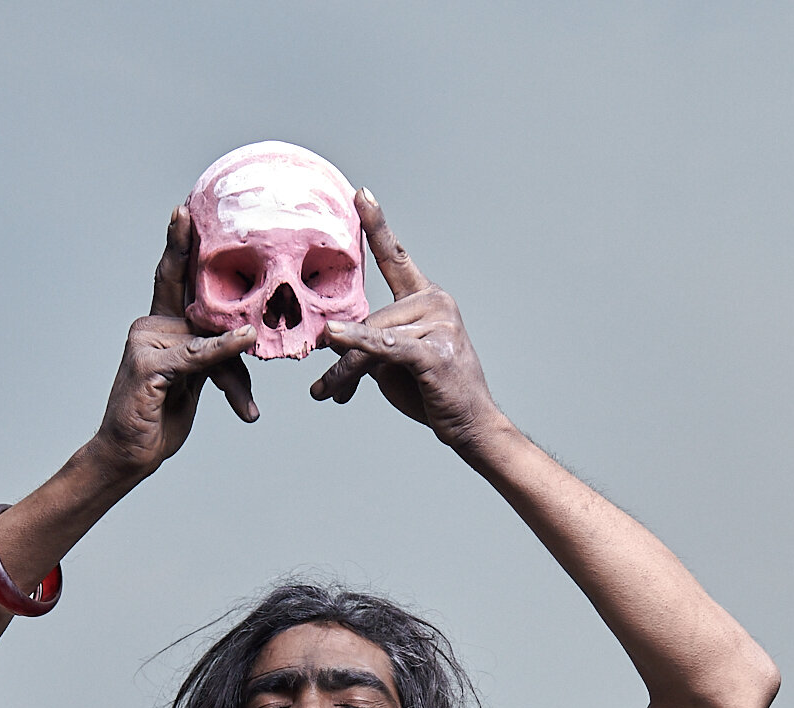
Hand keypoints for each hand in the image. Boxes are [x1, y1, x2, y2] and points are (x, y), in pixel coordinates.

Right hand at [92, 208, 258, 478]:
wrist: (130, 454)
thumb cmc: (162, 418)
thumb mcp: (195, 382)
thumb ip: (213, 357)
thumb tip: (245, 340)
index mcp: (161, 326)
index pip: (172, 279)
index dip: (178, 245)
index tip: (185, 211)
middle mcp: (150, 327)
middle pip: (184, 291)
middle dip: (183, 247)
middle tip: (186, 210)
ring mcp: (146, 344)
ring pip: (202, 330)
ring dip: (232, 338)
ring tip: (245, 303)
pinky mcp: (149, 366)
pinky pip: (197, 355)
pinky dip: (225, 350)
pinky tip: (247, 340)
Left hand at [310, 192, 501, 455]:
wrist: (470, 425)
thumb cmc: (432, 392)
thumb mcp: (394, 362)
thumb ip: (370, 342)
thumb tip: (336, 338)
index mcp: (427, 298)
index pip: (397, 257)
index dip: (377, 225)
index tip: (360, 194)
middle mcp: (436, 302)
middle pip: (370, 319)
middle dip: (342, 356)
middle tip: (324, 389)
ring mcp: (439, 324)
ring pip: (372, 338)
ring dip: (343, 371)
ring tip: (323, 393)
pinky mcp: (434, 352)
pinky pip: (385, 347)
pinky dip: (357, 346)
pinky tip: (335, 339)